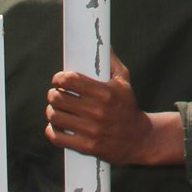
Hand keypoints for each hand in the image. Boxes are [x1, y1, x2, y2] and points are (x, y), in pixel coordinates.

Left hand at [45, 56, 179, 164]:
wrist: (140, 139)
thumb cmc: (128, 107)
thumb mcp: (124, 82)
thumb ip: (111, 62)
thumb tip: (101, 44)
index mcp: (106, 93)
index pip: (70, 80)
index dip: (59, 78)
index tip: (58, 80)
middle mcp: (98, 112)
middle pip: (59, 98)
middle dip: (53, 94)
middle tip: (56, 94)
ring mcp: (92, 131)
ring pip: (55, 117)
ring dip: (51, 111)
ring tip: (55, 109)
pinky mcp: (88, 147)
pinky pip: (58, 138)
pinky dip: (52, 131)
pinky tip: (56, 126)